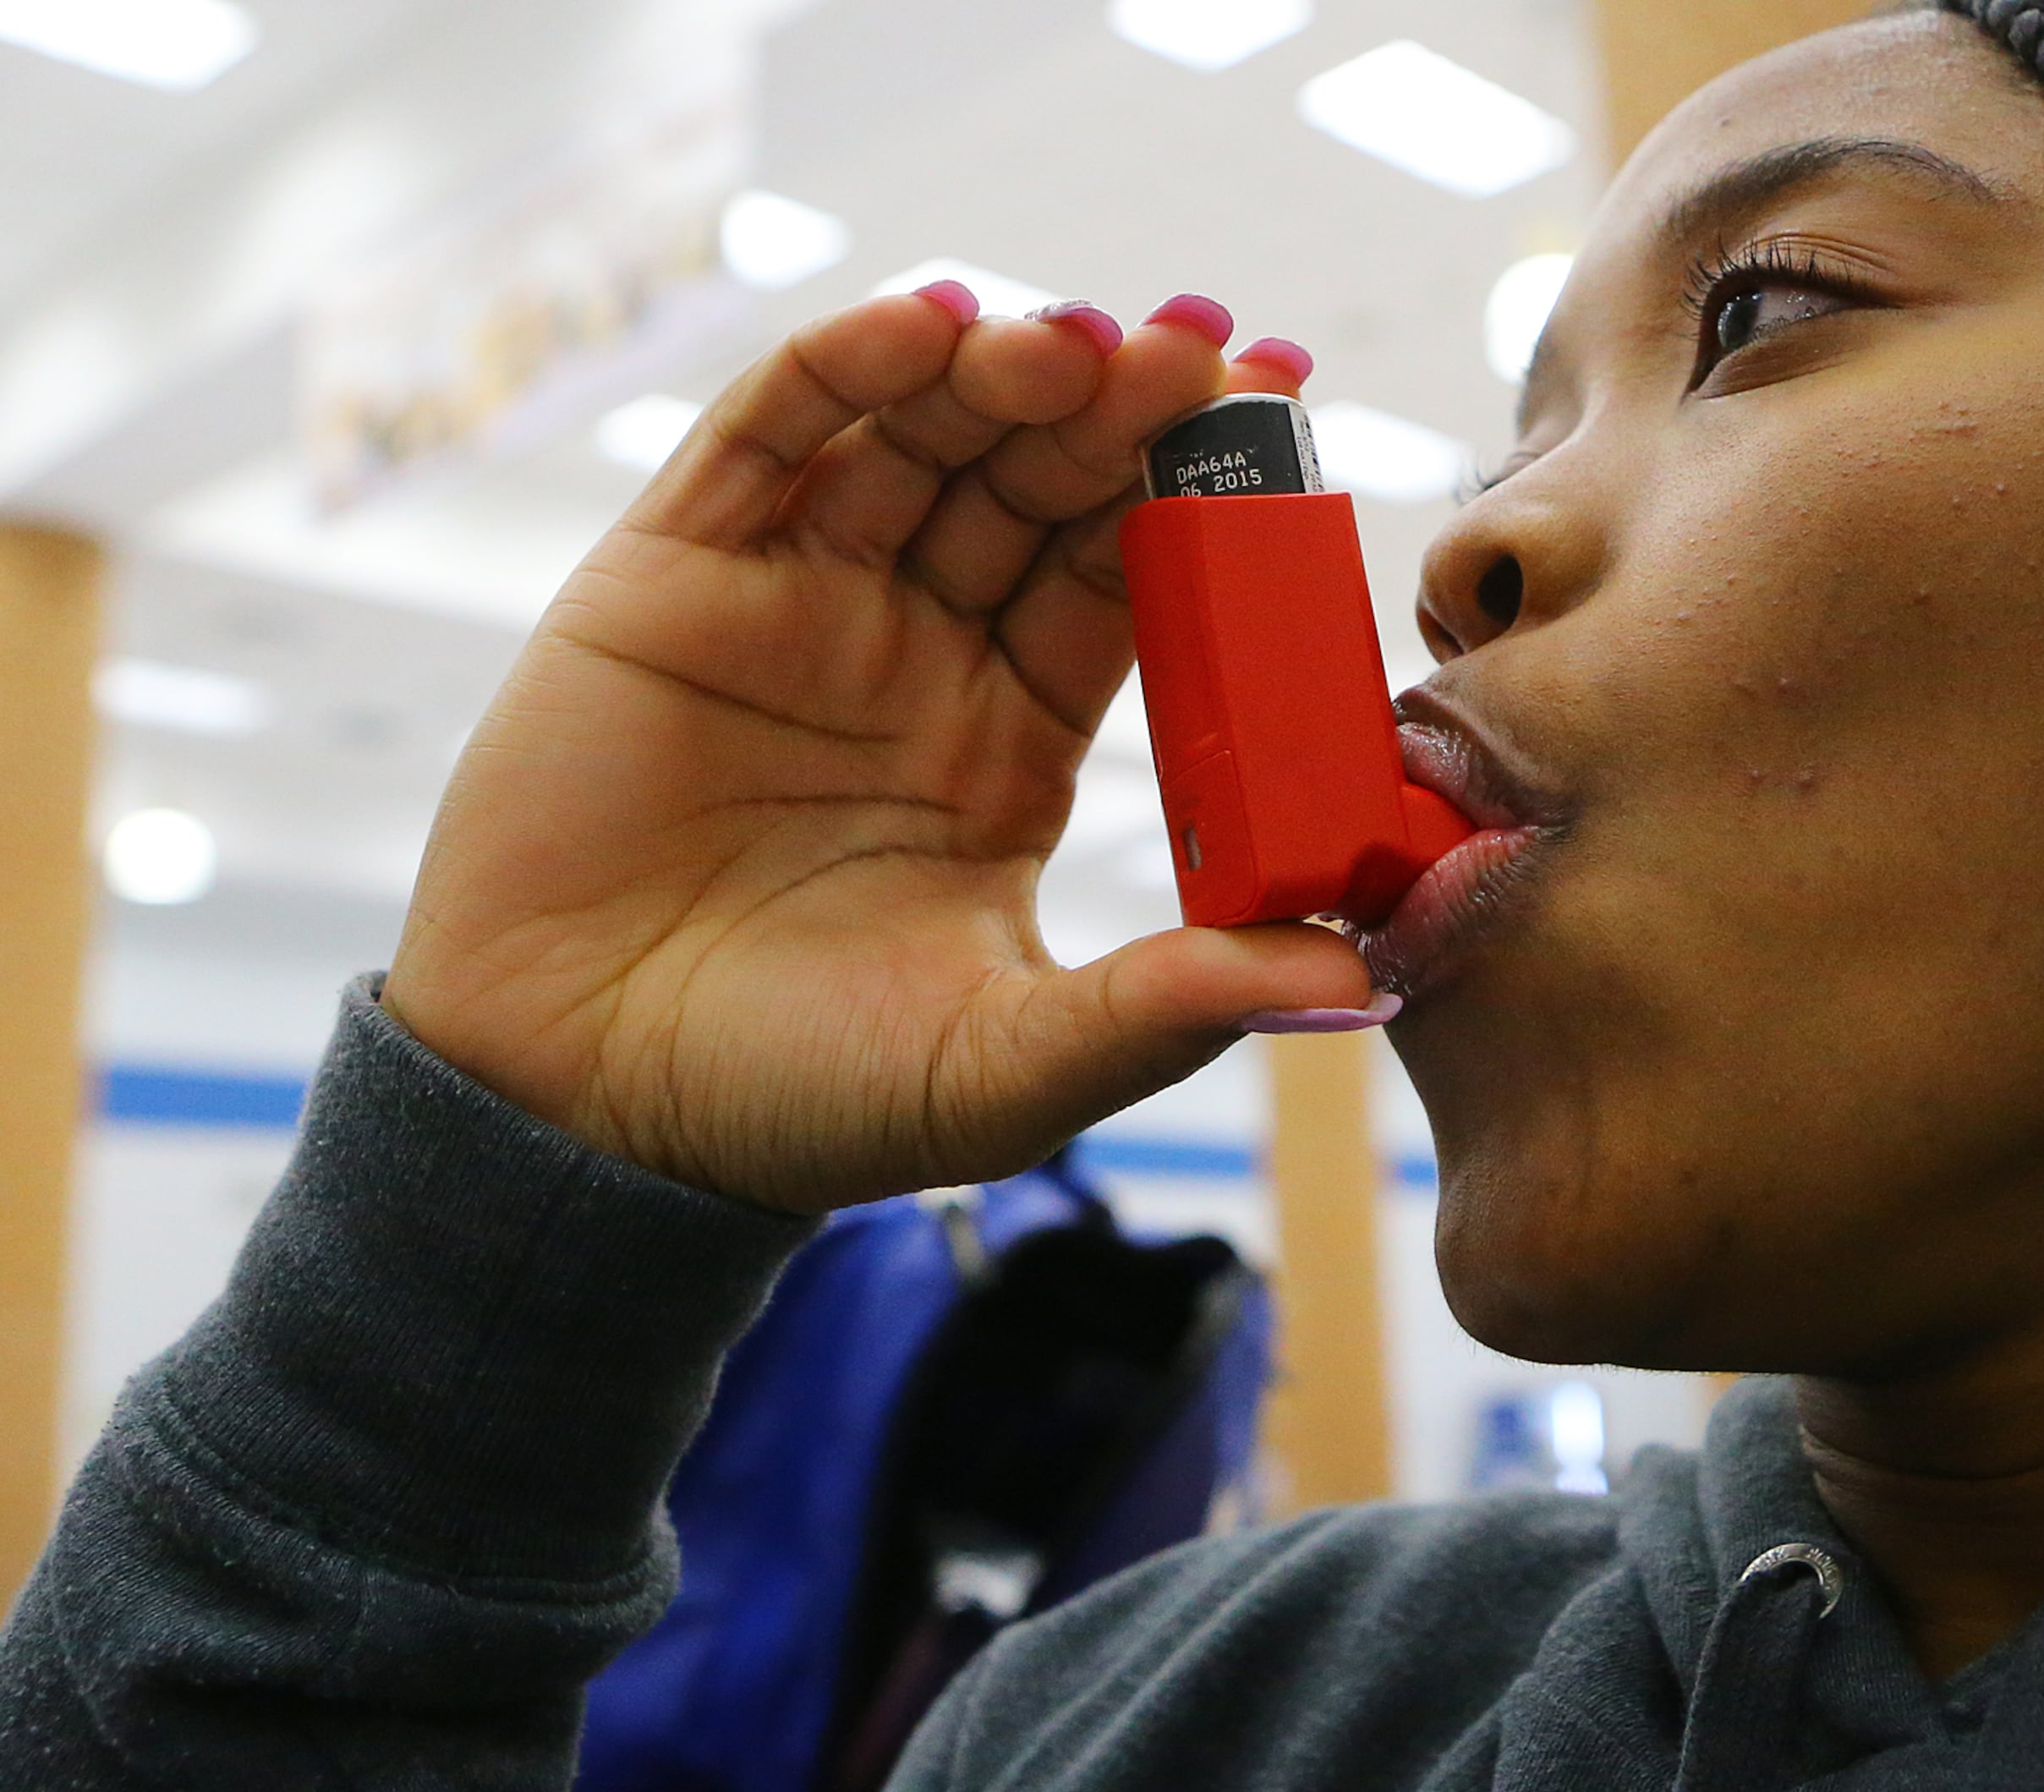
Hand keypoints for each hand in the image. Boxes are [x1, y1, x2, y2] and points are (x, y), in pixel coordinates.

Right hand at [384, 288, 1371, 1212]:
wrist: (581, 1115)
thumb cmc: (800, 1099)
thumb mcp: (1016, 1062)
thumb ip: (1176, 1006)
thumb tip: (1366, 983)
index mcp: (1012, 739)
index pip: (1130, 581)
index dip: (1206, 500)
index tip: (1289, 415)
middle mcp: (915, 651)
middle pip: (1038, 487)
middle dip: (1118, 410)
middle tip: (1200, 346)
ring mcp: (795, 604)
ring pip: (916, 441)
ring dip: (1000, 375)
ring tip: (1076, 345)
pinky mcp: (671, 579)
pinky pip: (765, 443)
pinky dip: (839, 370)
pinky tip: (922, 328)